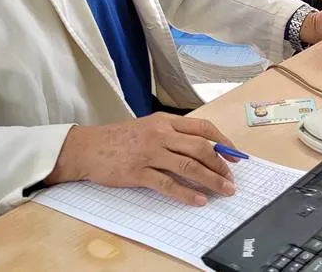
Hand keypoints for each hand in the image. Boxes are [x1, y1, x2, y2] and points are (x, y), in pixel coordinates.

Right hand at [46, 113, 238, 205]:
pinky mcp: (138, 172)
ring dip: (211, 180)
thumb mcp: (147, 127)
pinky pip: (168, 184)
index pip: (203, 128)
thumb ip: (171, 135)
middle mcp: (160, 134)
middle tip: (231, 179)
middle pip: (200, 148)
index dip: (223, 142)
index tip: (235, 156)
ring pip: (188, 166)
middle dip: (221, 165)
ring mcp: (149, 153)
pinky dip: (186, 193)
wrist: (86, 148)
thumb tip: (202, 150)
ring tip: (223, 191)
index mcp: (165, 121)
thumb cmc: (117, 139)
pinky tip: (198, 200)